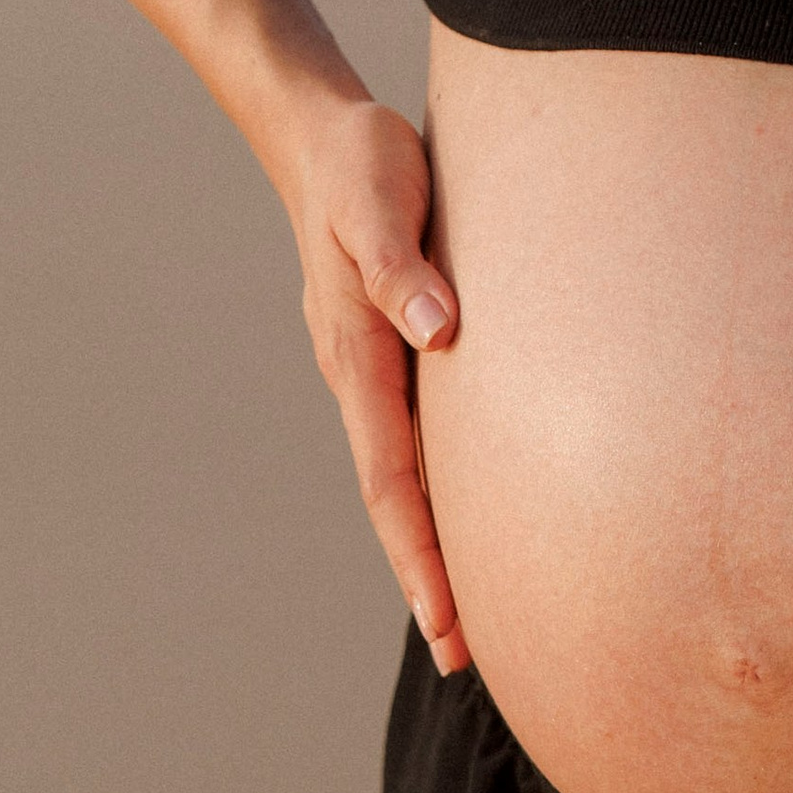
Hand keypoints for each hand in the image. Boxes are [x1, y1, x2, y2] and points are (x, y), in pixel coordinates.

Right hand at [285, 97, 470, 675]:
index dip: (420, 552)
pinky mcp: (395, 348)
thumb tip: (439, 330)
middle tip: (465, 656)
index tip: (446, 620)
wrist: (323, 136)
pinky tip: (467, 508)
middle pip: (396, 498)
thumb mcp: (378, 196)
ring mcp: (375, 367)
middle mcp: (362, 375)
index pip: (392, 476)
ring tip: (469, 611)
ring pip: (406, 473)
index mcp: (358, 353)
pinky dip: (438, 486)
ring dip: (433, 540)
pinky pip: (418, 434)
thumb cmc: (360, 160)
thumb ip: (401, 264)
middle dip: (427, 576)